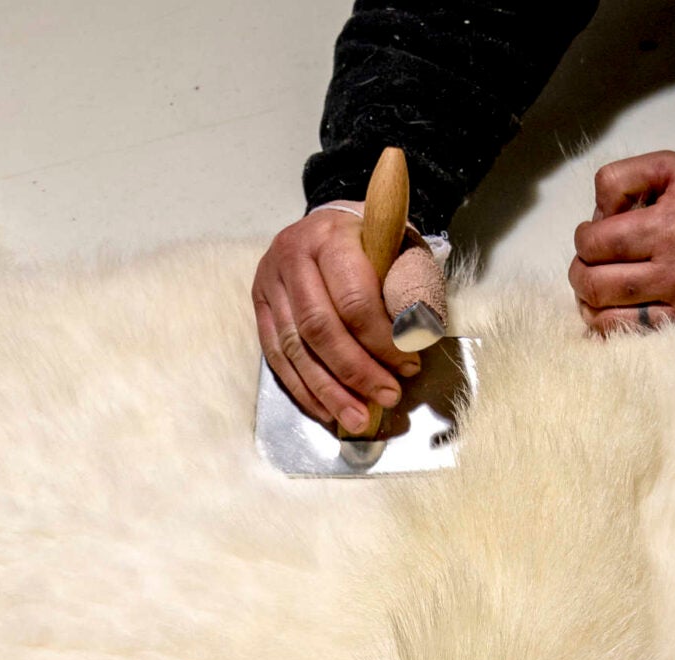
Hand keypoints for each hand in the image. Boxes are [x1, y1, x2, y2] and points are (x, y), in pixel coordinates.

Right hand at [253, 207, 418, 435]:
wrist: (328, 226)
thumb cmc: (372, 242)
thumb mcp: (400, 248)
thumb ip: (409, 286)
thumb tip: (415, 337)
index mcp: (332, 237)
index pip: (354, 300)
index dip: (382, 340)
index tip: (408, 366)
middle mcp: (292, 256)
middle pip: (320, 328)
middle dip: (356, 371)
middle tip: (386, 397)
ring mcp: (269, 283)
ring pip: (295, 348)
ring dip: (328, 390)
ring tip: (356, 418)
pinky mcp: (259, 306)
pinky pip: (276, 356)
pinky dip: (302, 388)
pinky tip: (326, 409)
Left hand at [569, 152, 674, 335]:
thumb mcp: (670, 167)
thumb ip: (622, 178)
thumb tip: (595, 214)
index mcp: (667, 226)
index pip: (596, 243)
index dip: (583, 237)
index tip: (593, 232)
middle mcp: (672, 269)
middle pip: (595, 282)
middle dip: (579, 270)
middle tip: (589, 260)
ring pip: (604, 316)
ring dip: (588, 300)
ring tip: (596, 283)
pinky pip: (628, 333)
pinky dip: (606, 323)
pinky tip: (608, 306)